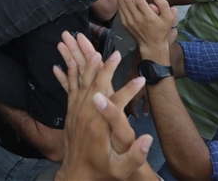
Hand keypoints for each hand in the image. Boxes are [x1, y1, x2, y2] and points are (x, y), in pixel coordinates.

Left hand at [53, 31, 151, 180]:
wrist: (77, 174)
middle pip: (96, 85)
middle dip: (106, 68)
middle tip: (116, 54)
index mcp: (98, 126)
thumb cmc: (102, 171)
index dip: (130, 91)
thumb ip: (135, 156)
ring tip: (92, 49)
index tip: (141, 80)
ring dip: (85, 64)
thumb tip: (148, 139)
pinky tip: (69, 62)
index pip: (116, 103)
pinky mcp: (70, 111)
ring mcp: (76, 111)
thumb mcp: (122, 169)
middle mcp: (85, 115)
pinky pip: (69, 88)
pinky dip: (70, 74)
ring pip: (80, 82)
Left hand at [117, 0, 176, 59]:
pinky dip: (119, 0)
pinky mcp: (125, 23)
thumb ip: (164, 5)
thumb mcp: (169, 19)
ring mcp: (129, 21)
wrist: (151, 45)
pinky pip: (120, 10)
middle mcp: (137, 19)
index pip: (139, 0)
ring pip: (121, 4)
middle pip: (127, 0)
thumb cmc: (161, 30)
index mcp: (148, 17)